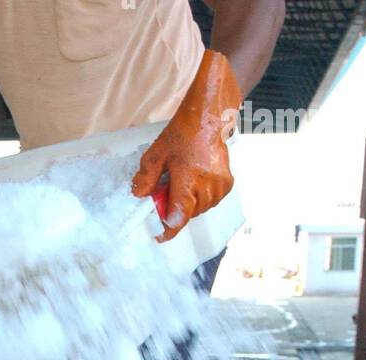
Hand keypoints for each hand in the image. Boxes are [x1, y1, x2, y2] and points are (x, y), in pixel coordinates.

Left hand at [132, 50, 240, 242]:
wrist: (210, 117)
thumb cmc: (184, 133)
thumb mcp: (157, 153)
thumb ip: (145, 178)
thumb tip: (138, 196)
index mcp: (189, 180)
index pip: (178, 218)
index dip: (167, 230)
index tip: (158, 236)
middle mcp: (208, 187)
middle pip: (186, 214)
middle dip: (173, 207)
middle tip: (166, 189)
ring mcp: (219, 188)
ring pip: (197, 209)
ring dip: (187, 202)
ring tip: (182, 179)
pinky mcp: (226, 185)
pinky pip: (208, 202)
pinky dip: (199, 196)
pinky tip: (195, 179)